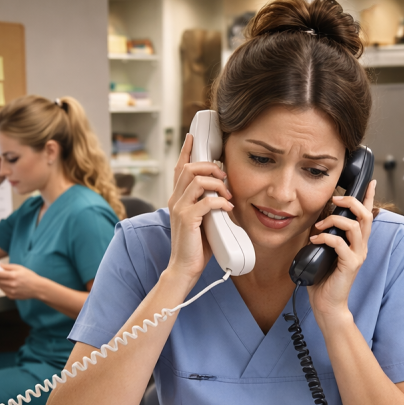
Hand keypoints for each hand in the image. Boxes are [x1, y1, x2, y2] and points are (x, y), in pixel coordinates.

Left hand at [0, 263, 45, 299]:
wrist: (38, 288)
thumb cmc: (31, 277)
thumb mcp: (20, 268)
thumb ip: (8, 267)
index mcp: (13, 276)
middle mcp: (11, 284)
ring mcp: (11, 291)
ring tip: (2, 278)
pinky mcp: (12, 296)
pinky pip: (3, 291)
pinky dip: (2, 287)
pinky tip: (7, 284)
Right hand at [166, 133, 232, 284]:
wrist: (184, 268)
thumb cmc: (196, 246)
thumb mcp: (202, 219)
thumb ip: (207, 204)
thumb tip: (224, 193)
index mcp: (177, 198)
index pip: (179, 168)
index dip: (186, 151)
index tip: (192, 136)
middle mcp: (175, 200)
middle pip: (189, 168)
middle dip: (210, 166)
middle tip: (224, 176)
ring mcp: (179, 208)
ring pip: (197, 181)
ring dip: (217, 184)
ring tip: (228, 195)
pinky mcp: (186, 219)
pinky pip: (206, 201)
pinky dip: (221, 202)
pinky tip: (228, 209)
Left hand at [306, 180, 376, 325]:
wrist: (327, 304)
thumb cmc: (324, 279)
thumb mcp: (323, 251)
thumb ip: (325, 236)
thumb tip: (315, 221)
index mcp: (357, 242)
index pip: (367, 215)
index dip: (369, 197)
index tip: (370, 182)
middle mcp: (361, 247)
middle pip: (365, 215)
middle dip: (351, 202)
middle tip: (334, 200)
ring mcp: (358, 255)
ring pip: (354, 226)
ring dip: (334, 220)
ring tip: (319, 226)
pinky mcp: (350, 264)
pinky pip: (340, 243)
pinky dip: (326, 237)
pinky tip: (315, 240)